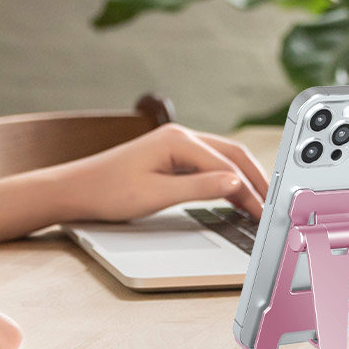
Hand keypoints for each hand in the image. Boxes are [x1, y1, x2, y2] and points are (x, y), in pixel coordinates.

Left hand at [53, 123, 269, 221]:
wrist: (75, 189)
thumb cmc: (107, 192)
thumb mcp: (156, 195)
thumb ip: (198, 188)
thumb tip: (235, 183)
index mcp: (177, 140)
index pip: (227, 166)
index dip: (250, 191)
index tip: (265, 213)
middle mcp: (180, 136)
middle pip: (231, 155)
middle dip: (255, 180)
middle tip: (273, 206)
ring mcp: (175, 144)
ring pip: (221, 159)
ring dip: (242, 179)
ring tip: (260, 204)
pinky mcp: (169, 156)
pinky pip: (207, 164)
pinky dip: (225, 179)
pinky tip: (234, 196)